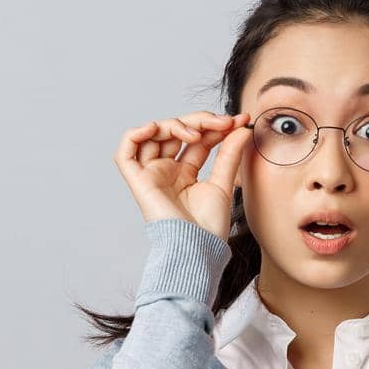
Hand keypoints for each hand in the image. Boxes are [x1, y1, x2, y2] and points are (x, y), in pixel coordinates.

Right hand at [114, 111, 252, 240]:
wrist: (198, 247)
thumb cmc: (209, 227)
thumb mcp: (224, 183)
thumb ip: (230, 154)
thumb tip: (242, 128)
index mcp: (185, 173)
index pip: (196, 139)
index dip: (215, 126)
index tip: (239, 121)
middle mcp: (167, 171)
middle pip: (175, 132)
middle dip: (200, 121)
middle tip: (224, 122)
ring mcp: (152, 174)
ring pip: (153, 135)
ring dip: (175, 124)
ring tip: (196, 133)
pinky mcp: (138, 181)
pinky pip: (125, 151)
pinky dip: (135, 134)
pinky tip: (155, 127)